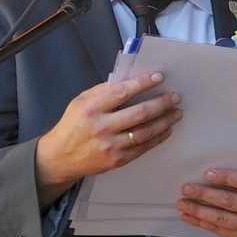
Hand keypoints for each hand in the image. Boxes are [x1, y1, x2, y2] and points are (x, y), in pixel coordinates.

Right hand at [35, 72, 180, 199]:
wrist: (60, 157)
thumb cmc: (73, 125)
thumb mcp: (80, 102)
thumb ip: (103, 91)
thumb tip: (130, 79)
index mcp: (91, 108)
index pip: (122, 92)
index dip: (143, 83)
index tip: (159, 77)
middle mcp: (101, 127)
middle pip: (139, 113)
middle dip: (161, 103)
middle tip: (175, 97)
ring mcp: (110, 145)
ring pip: (145, 131)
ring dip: (165, 121)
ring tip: (177, 113)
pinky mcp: (117, 160)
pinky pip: (143, 147)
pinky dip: (158, 137)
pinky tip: (167, 129)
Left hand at [178, 169, 236, 236]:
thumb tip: (212, 175)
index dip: (225, 178)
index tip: (207, 174)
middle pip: (229, 201)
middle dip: (204, 194)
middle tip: (187, 189)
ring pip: (220, 218)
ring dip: (198, 210)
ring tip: (183, 203)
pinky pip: (217, 229)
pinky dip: (200, 222)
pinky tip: (190, 215)